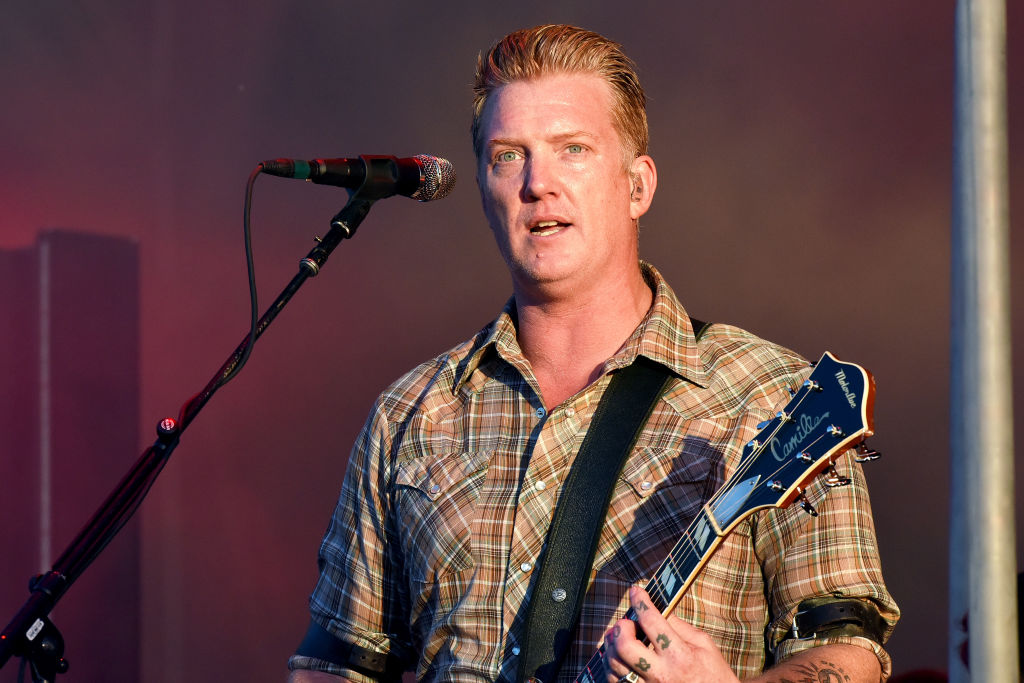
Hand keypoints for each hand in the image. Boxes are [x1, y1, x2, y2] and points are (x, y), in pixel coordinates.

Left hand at [602, 586, 739, 682]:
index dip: (640, 601)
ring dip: (612, 645)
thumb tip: (659, 608)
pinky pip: (616, 681)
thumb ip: (679, 626)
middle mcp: (661, 673)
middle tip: (626, 622)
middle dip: (621, 628)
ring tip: (618, 636)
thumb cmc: (713, 674)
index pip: (651, 621)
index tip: (635, 591)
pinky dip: (612, 666)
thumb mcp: (704, 645)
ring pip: (616, 664)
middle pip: (625, 646)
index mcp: (679, 655)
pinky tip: (619, 657)